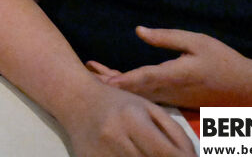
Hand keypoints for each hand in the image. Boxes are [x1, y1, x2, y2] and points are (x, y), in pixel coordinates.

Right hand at [63, 82, 195, 156]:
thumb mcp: (150, 109)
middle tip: (168, 155)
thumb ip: (176, 134)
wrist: (75, 99)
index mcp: (132, 120)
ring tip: (147, 152)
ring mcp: (100, 154)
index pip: (166, 154)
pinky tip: (133, 155)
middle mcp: (114, 138)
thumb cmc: (118, 103)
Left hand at [90, 26, 251, 106]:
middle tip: (88, 74)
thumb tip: (138, 31)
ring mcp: (173, 98)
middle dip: (110, 83)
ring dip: (118, 87)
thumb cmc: (223, 61)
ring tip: (96, 75)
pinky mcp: (176, 101)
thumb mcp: (196, 42)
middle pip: (134, 90)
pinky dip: (132, 91)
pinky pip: (148, 98)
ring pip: (139, 96)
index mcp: (174, 75)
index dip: (119, 80)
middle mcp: (170, 91)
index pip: (141, 78)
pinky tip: (119, 84)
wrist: (249, 89)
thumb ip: (166, 38)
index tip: (100, 79)